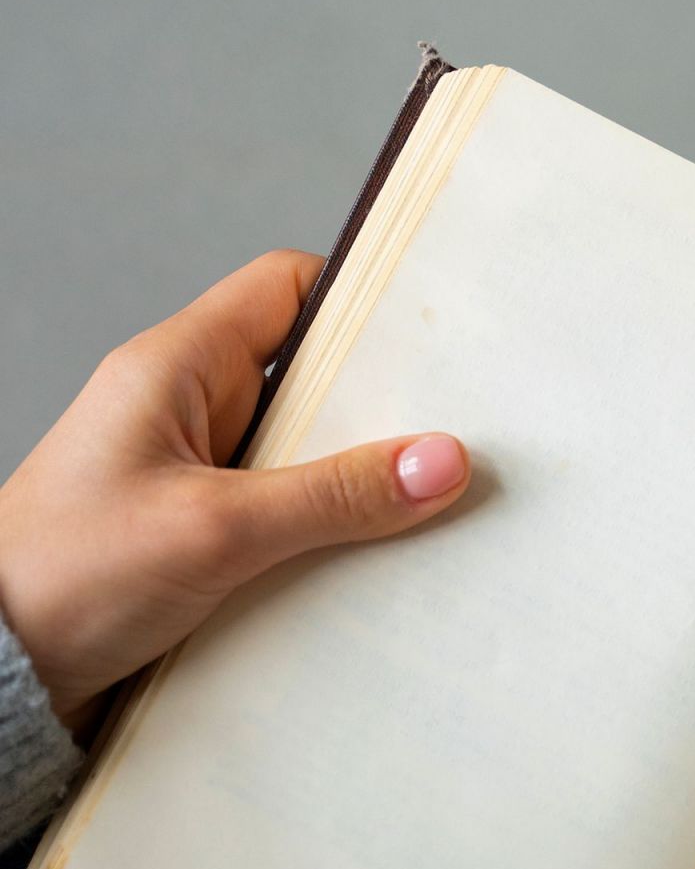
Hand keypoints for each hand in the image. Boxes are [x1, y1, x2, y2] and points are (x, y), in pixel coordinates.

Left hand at [0, 250, 471, 732]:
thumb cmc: (62, 580)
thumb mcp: (216, 531)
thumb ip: (334, 494)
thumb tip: (442, 460)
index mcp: (175, 367)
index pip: (286, 287)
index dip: (361, 297)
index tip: (437, 331)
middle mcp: (188, 407)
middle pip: (312, 372)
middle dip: (383, 400)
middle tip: (458, 425)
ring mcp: (196, 470)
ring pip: (308, 446)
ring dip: (361, 473)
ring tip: (433, 497)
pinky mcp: (205, 529)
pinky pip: (292, 505)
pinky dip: (334, 524)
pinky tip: (376, 553)